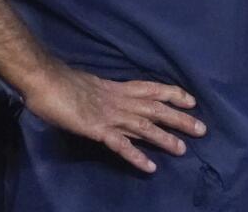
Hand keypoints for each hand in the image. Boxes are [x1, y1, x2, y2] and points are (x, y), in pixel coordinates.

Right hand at [22, 61, 205, 172]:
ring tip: (183, 150)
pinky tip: (149, 167)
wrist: (46, 81)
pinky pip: (120, 145)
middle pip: (156, 109)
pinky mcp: (98, 129)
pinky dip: (136, 156)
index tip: (192, 101)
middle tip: (202, 129)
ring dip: (165, 139)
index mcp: (118, 88)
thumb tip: (112, 101)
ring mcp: (110, 115)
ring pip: (144, 127)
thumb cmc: (63, 83)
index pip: (152, 89)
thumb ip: (105, 95)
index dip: (173, 94)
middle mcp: (120, 101)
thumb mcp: (91, 86)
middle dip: (180, 119)